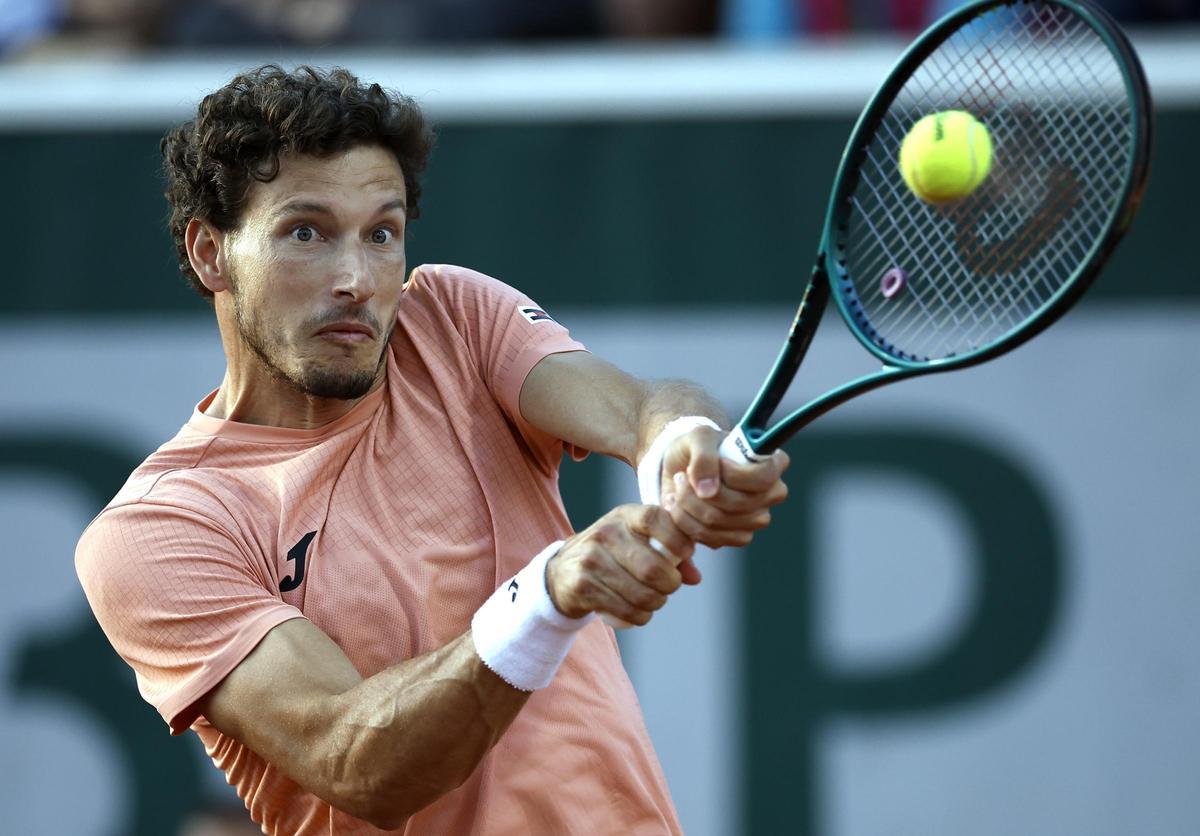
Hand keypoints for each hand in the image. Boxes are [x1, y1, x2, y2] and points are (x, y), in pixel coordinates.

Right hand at [545, 505, 694, 626]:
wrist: (562, 571)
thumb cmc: (612, 554)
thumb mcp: (637, 541)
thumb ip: (671, 553)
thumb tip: (694, 577)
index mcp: (623, 516)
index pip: (654, 518)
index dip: (676, 538)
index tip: (684, 554)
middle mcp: (605, 534)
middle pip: (652, 567)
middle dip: (670, 585)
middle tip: (668, 587)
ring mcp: (591, 560)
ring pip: (642, 595)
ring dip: (655, 604)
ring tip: (653, 600)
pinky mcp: (583, 586)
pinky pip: (626, 610)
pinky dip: (639, 616)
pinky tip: (636, 610)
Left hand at [660, 427, 788, 580]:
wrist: (682, 468)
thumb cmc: (698, 448)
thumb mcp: (698, 438)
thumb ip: (704, 457)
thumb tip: (708, 490)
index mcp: (772, 464)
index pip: (764, 477)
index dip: (734, 475)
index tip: (715, 464)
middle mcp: (770, 494)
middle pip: (737, 503)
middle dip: (699, 491)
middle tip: (681, 476)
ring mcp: (756, 518)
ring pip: (718, 522)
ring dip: (688, 505)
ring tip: (677, 489)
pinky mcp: (737, 536)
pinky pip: (711, 537)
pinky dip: (686, 522)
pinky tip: (679, 506)